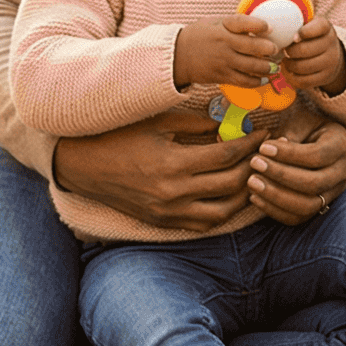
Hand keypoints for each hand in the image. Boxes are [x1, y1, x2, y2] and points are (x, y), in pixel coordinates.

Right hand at [52, 108, 264, 230]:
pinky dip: (221, 212)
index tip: (263, 132)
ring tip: (252, 175)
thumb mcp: (157, 120)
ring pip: (222, 212)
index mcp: (172, 164)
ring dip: (243, 195)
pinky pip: (202, 224)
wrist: (82, 166)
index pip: (226, 156)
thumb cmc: (118, 136)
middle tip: (263, 152)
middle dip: (253, 166)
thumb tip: (230, 121)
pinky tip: (228, 195)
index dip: (250, 143)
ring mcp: (168, 212)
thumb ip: (195, 122)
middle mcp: (173, 194)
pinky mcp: (162, 222)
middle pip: (230, 184)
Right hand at [174, 15, 282, 89]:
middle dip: (269, 50)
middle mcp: (223, 44)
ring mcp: (223, 62)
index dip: (258, 25)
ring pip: (251, 67)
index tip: (269, 28)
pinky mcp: (221, 76)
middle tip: (276, 51)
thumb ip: (234, 24)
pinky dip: (256, 82)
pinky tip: (263, 79)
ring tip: (274, 67)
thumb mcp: (213, 23)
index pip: (242, 23)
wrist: (177, 56)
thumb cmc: (199, 36)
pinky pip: (243, 81)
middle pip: (252, 47)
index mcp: (221, 27)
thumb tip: (260, 25)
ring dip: (267, 68)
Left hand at [249, 117, 345, 224]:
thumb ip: (290, 131)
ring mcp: (332, 193)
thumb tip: (270, 151)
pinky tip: (254, 197)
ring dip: (276, 196)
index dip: (289, 154)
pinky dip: (274, 210)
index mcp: (341, 145)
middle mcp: (342, 172)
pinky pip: (297, 218)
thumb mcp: (302, 118)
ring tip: (252, 182)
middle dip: (280, 175)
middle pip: (313, 184)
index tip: (263, 147)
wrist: (321, 140)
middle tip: (254, 163)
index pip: (317, 155)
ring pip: (307, 206)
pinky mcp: (318, 207)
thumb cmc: (308, 125)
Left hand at [276, 16, 345, 96]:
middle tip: (284, 51)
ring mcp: (330, 62)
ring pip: (303, 67)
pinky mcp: (325, 77)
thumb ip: (295, 23)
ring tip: (286, 61)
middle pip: (305, 50)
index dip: (304, 32)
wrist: (330, 55)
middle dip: (290, 52)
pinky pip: (304, 81)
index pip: (319, 27)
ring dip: (289, 65)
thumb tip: (272, 26)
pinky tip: (290, 72)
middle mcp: (331, 44)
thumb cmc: (311, 37)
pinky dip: (293, 78)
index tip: (293, 37)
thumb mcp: (308, 25)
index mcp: (326, 27)